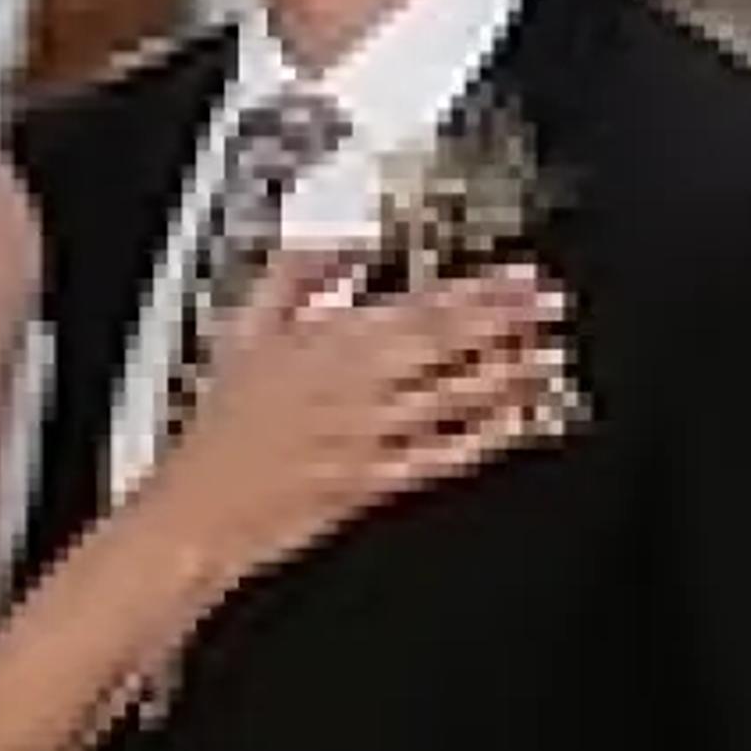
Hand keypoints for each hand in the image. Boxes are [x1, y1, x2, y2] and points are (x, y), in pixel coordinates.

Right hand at [153, 247, 576, 596]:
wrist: (199, 511)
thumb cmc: (219, 426)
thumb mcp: (242, 327)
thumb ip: (296, 273)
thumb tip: (345, 239)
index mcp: (326, 342)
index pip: (417, 304)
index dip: (476, 287)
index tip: (517, 273)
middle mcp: (355, 387)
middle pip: (446, 343)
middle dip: (506, 320)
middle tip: (550, 304)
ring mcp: (368, 437)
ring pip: (452, 398)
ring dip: (508, 374)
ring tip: (550, 354)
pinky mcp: (373, 484)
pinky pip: (440, 457)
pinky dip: (482, 440)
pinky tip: (515, 423)